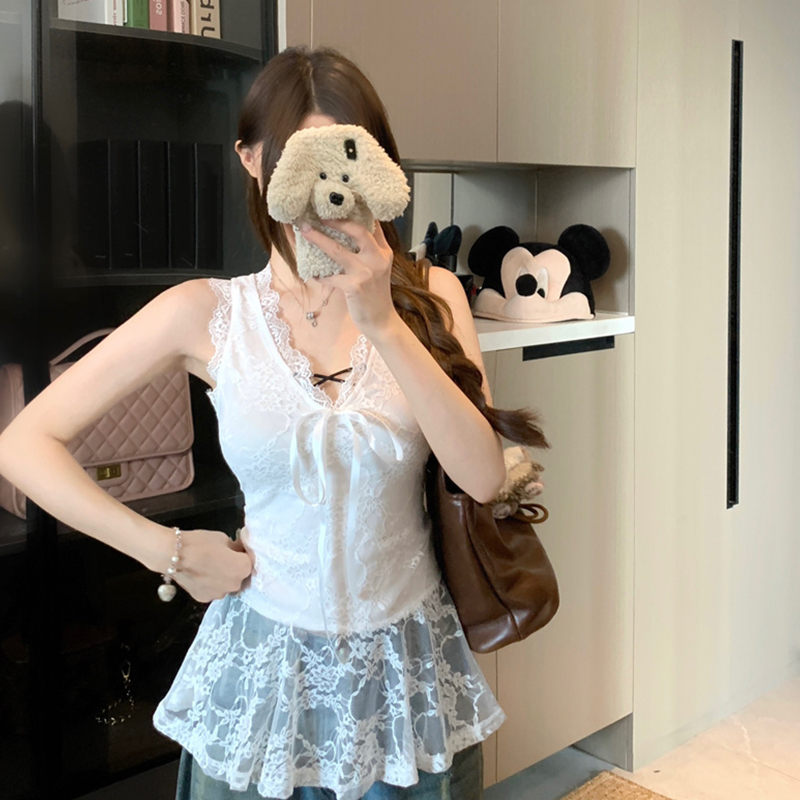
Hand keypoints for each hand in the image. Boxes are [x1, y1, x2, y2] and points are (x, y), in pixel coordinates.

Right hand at [167, 528, 253, 603]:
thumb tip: (237, 550)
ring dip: (222, 577)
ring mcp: (219, 594)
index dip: (242, 554)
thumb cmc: (200, 543)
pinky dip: (209, 584)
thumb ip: (234, 548)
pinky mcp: (204, 599)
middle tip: (221, 557)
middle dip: (233, 567)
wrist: (173, 555)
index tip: (236, 549)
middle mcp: (234, 585)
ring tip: (209, 566)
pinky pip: (212, 590)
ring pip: (225, 584)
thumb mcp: (223, 538)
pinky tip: (200, 574)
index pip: (249, 561)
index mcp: (242, 568)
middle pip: (238, 575)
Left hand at [300, 218, 398, 336]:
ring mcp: (366, 272)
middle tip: (320, 215)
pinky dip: (320, 275)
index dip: (358, 211)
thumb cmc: (375, 295)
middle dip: (336, 221)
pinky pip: (330, 276)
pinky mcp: (354, 286)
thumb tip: (344, 235)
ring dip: (318, 239)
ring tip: (305, 231)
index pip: (373, 225)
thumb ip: (368, 252)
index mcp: (384, 252)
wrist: (381, 321)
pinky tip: (314, 275)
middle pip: (357, 231)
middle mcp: (377, 259)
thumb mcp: (379, 269)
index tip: (340, 202)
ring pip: (337, 250)